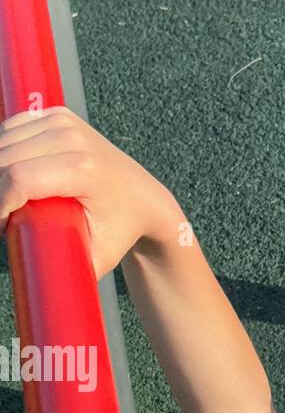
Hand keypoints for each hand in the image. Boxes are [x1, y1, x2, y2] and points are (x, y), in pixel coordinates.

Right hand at [0, 105, 177, 280]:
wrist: (143, 196)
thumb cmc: (119, 230)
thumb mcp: (96, 258)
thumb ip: (66, 271)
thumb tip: (42, 298)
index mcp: (83, 169)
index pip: (19, 180)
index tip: (1, 226)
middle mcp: (72, 138)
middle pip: (5, 159)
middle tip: (4, 218)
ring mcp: (63, 121)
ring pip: (3, 142)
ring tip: (10, 202)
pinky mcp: (55, 115)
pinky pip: (10, 129)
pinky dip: (3, 152)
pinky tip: (12, 177)